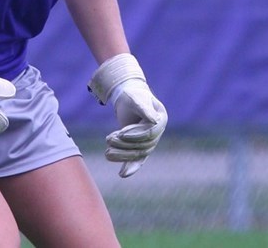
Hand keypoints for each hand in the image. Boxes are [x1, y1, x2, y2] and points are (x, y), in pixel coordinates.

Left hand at [88, 53, 167, 176]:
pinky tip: (122, 174)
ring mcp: (150, 141)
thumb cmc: (131, 94)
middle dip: (125, 144)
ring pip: (139, 153)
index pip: (150, 132)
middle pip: (144, 145)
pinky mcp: (140, 146)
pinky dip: (130, 167)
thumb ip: (144, 109)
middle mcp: (158, 132)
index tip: (120, 133)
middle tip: (108, 138)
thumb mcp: (136, 99)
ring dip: (123, 155)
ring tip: (106, 153)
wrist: (127, 97)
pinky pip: (137, 160)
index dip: (136, 134)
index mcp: (161, 118)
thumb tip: (154, 121)